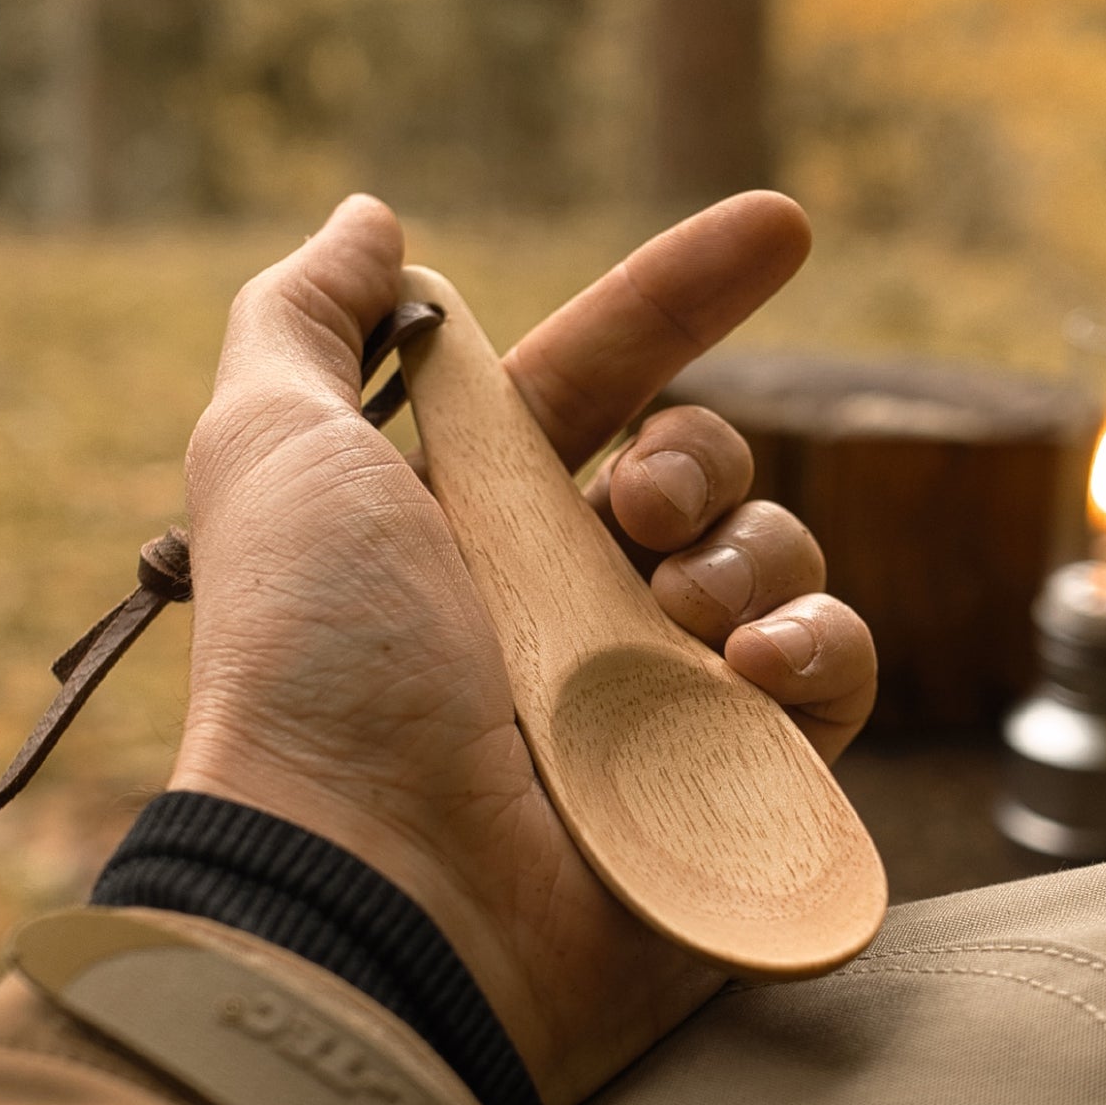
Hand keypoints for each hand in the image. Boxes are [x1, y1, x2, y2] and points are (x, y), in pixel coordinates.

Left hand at [171, 193, 874, 1104]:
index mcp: (472, 523)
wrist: (380, 883)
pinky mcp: (731, 780)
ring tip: (680, 613)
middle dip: (696, 455)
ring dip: (749, 553)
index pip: (592, 382)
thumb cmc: (317, 662)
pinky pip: (834, 676)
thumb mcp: (272, 448)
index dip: (674, 299)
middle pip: (701, 470)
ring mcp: (652, 697)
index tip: (779, 226)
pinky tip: (753, 670)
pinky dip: (818, 648)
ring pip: (776, 562)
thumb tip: (373, 221)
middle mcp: (564, 604)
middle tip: (639, 507)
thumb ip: (305, 316)